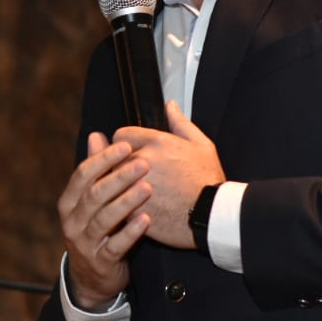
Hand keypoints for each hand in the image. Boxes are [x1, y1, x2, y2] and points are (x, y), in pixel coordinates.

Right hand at [58, 131, 152, 310]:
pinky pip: (116, 245)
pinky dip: (131, 232)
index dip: (104, 158)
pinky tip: (147, 219)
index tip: (126, 145)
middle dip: (119, 176)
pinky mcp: (101, 262)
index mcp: (69, 202)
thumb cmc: (98, 230)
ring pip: (104, 218)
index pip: (82, 174)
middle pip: (94, 194)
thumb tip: (96, 135)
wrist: (93, 278)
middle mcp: (72, 221)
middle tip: (143, 162)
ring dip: (127, 201)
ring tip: (148, 188)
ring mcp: (84, 243)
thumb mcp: (92, 200)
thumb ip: (96, 170)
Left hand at [115, 101, 225, 248]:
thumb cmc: (208, 180)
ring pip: (109, 181)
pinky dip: (120, 206)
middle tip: (131, 175)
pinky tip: (133, 208)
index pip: (120, 136)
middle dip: (118, 165)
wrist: (212, 215)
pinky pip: (114, 204)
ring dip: (115, 186)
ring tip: (129, 193)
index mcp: (157, 142)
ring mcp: (135, 185)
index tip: (132, 154)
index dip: (126, 145)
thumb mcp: (201, 145)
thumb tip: (170, 104)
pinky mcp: (132, 209)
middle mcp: (143, 160)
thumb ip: (180, 122)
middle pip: (111, 158)